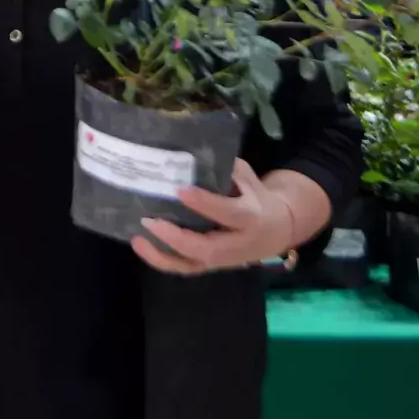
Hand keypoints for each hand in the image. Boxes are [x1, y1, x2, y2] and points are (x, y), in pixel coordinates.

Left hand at [133, 159, 295, 274]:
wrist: (280, 228)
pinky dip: (161, 261)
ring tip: (138, 238)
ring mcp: (224, 260)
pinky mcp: (212, 266)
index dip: (204, 203)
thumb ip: (224, 168)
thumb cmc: (256, 196)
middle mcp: (238, 243)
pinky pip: (185, 269)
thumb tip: (191, 150)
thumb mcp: (247, 177)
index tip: (179, 190)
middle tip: (150, 220)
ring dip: (163, 254)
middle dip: (176, 237)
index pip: (227, 213)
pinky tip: (142, 245)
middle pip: (207, 248)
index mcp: (251, 216)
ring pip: (193, 265)